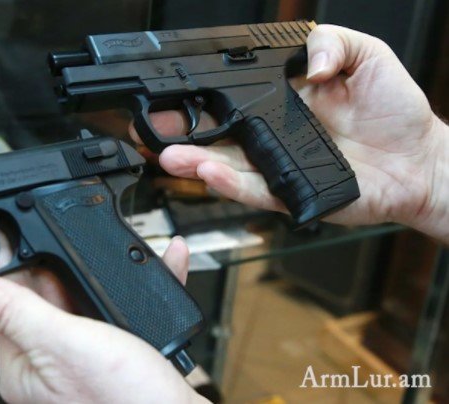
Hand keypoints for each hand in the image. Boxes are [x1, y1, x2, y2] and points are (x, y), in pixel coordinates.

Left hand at [0, 236, 209, 403]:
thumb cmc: (125, 402)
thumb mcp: (62, 342)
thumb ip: (9, 310)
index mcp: (21, 366)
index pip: (5, 300)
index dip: (24, 264)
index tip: (36, 233)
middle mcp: (49, 368)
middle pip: (49, 297)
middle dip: (71, 265)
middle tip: (89, 239)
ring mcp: (84, 366)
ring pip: (89, 302)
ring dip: (108, 275)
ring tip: (128, 253)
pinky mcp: (119, 363)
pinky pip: (123, 316)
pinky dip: (138, 293)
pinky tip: (159, 272)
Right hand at [130, 24, 448, 241]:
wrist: (419, 160)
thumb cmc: (395, 112)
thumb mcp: (368, 57)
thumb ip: (332, 43)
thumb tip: (303, 64)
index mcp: (280, 101)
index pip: (230, 97)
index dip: (198, 96)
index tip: (172, 91)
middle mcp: (271, 135)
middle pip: (215, 135)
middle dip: (177, 133)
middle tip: (151, 129)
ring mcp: (277, 166)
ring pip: (224, 166)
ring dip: (193, 161)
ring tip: (168, 154)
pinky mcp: (289, 193)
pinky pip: (253, 189)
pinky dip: (229, 183)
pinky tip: (209, 171)